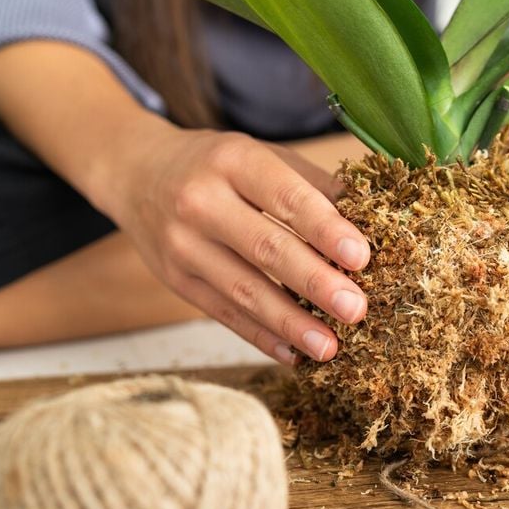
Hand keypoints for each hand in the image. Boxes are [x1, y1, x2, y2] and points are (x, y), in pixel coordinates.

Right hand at [100, 118, 369, 363]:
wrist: (135, 171)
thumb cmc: (218, 164)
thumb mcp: (261, 154)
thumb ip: (313, 185)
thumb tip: (373, 217)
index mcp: (233, 160)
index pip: (286, 197)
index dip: (325, 229)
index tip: (361, 257)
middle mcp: (201, 201)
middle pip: (266, 248)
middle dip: (315, 283)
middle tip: (356, 309)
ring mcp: (182, 244)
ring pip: (243, 290)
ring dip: (290, 322)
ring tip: (330, 347)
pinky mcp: (175, 279)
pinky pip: (223, 313)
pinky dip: (260, 336)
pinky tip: (292, 354)